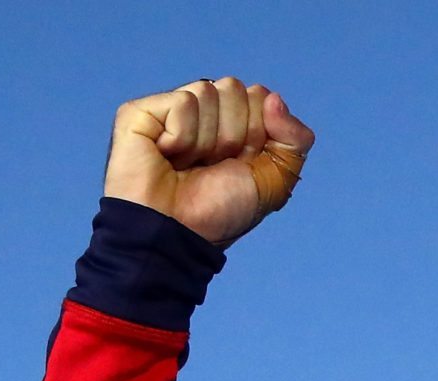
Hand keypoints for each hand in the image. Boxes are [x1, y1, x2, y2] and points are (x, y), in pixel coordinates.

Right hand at [103, 77, 315, 247]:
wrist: (181, 233)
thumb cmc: (221, 212)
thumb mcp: (275, 181)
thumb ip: (295, 139)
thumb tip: (274, 98)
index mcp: (235, 123)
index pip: (260, 96)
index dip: (258, 134)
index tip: (239, 163)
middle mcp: (203, 112)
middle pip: (235, 88)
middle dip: (233, 135)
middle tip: (211, 165)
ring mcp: (171, 110)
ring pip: (208, 92)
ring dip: (206, 141)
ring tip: (187, 164)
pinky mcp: (142, 112)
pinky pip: (183, 102)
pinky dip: (183, 137)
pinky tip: (168, 156)